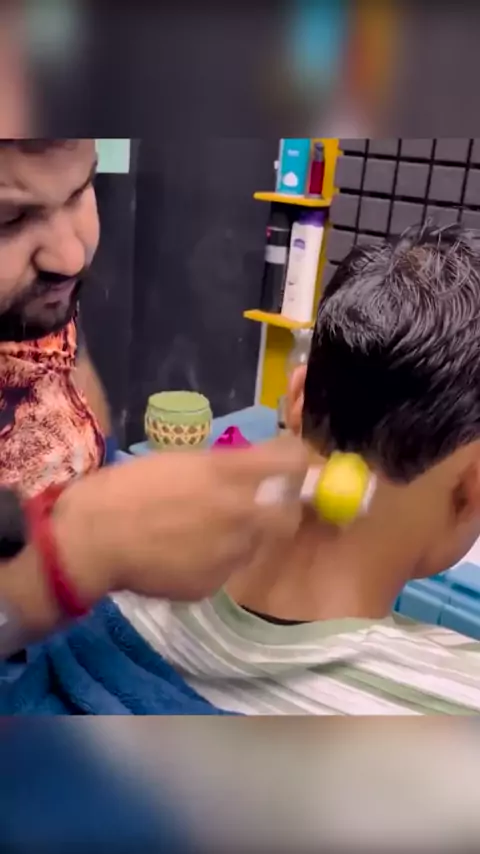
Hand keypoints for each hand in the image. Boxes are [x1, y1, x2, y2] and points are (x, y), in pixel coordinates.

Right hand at [53, 436, 308, 604]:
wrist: (92, 539)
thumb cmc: (125, 488)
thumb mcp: (178, 461)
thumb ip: (222, 466)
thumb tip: (251, 470)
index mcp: (228, 473)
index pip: (292, 462)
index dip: (293, 461)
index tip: (287, 463)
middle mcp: (240, 513)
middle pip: (288, 512)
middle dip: (280, 507)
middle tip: (260, 503)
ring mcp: (229, 554)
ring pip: (256, 544)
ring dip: (245, 534)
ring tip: (206, 530)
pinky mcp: (213, 584)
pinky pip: (227, 568)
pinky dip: (215, 559)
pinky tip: (185, 553)